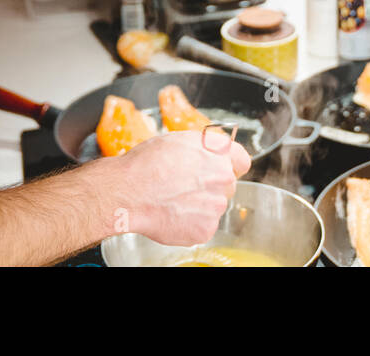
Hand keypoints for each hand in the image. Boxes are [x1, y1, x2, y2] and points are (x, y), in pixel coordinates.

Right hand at [112, 130, 250, 245]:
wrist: (128, 192)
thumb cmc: (145, 164)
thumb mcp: (177, 141)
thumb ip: (202, 149)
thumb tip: (208, 155)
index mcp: (218, 151)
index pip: (241, 161)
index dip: (229, 166)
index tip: (220, 171)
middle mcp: (223, 177)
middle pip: (227, 185)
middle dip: (210, 187)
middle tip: (185, 188)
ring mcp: (216, 205)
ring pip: (214, 207)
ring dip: (200, 207)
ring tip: (173, 202)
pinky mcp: (206, 228)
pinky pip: (203, 227)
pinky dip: (190, 225)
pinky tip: (172, 215)